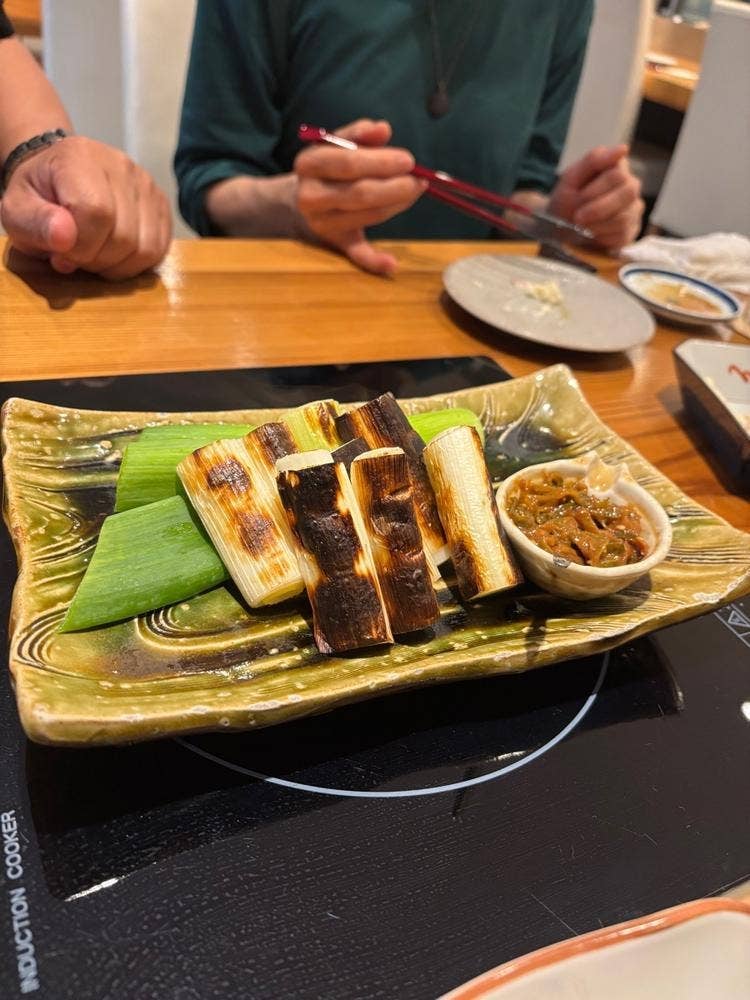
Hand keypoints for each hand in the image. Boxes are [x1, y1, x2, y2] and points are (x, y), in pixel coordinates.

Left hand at [0, 136, 170, 278]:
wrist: (59, 173)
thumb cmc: (38, 194)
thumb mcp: (17, 210)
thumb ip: (35, 224)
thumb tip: (65, 238)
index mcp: (80, 158)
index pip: (97, 213)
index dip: (80, 247)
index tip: (61, 252)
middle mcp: (121, 166)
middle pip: (124, 237)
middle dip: (97, 260)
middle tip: (77, 255)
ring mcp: (146, 184)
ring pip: (146, 248)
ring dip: (118, 265)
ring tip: (96, 254)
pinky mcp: (161, 203)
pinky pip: (160, 249)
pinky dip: (136, 263)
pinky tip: (115, 254)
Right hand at [294, 119, 425, 274]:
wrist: (297, 200)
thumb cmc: (326, 167)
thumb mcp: (334, 144)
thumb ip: (358, 134)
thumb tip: (383, 129)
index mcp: (309, 164)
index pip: (349, 163)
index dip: (382, 162)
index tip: (409, 160)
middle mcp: (311, 196)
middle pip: (360, 193)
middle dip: (395, 186)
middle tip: (418, 180)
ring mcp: (322, 223)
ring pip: (368, 214)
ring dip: (397, 204)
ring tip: (414, 191)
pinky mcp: (335, 242)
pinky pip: (356, 254)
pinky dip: (375, 262)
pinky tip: (392, 264)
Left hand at [548, 145, 643, 251]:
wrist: (558, 227)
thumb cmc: (566, 199)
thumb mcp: (571, 178)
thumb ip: (594, 161)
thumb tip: (624, 149)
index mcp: (617, 168)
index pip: (617, 175)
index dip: (596, 190)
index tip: (579, 198)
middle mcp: (631, 187)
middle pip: (628, 193)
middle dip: (599, 208)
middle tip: (578, 217)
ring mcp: (633, 210)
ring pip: (625, 217)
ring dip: (597, 224)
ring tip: (582, 225)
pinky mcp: (630, 231)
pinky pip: (622, 235)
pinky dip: (601, 237)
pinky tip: (591, 234)